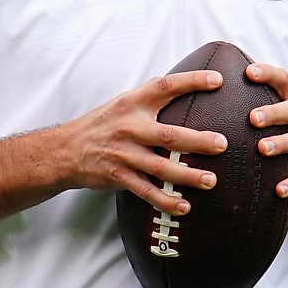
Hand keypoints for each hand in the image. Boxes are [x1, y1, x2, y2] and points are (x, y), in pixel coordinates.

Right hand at [61, 72, 229, 216]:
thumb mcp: (123, 102)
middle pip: (168, 134)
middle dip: (197, 140)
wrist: (65, 150)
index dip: (192, 81)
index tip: (218, 81)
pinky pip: (146, 191)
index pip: (165, 86)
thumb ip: (151, 97)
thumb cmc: (102, 124)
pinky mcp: (119, 176)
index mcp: (133, 103)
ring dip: (187, 175)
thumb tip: (188, 85)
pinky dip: (165, 200)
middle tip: (222, 144)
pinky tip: (183, 206)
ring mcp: (124, 154)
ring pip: (160, 167)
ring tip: (210, 180)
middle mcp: (129, 127)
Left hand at [245, 62, 287, 198]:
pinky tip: (279, 189)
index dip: (268, 74)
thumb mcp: (274, 112)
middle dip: (274, 112)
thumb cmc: (284, 129)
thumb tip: (205, 88)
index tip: (248, 72)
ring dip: (282, 143)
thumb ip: (249, 101)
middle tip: (252, 118)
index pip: (282, 80)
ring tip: (262, 149)